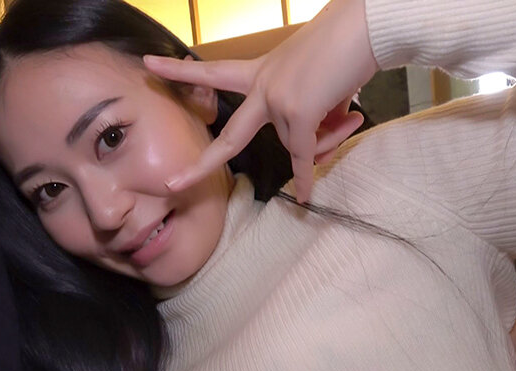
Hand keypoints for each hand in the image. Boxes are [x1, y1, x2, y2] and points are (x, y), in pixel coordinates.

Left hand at [144, 0, 377, 202]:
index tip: (150, 66)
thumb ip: (310, 115)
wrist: (364, 27)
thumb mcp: (316, 83)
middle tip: (173, 185)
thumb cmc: (345, 48)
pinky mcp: (299, 111)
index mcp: (261, 71)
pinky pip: (303, 155)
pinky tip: (306, 198)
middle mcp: (263, 87)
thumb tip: (315, 147)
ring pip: (298, 144)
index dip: (182, 73)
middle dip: (201, 166)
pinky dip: (307, 176)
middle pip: (230, 137)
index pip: (215, 73)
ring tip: (351, 112)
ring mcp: (278, 100)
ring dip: (327, 137)